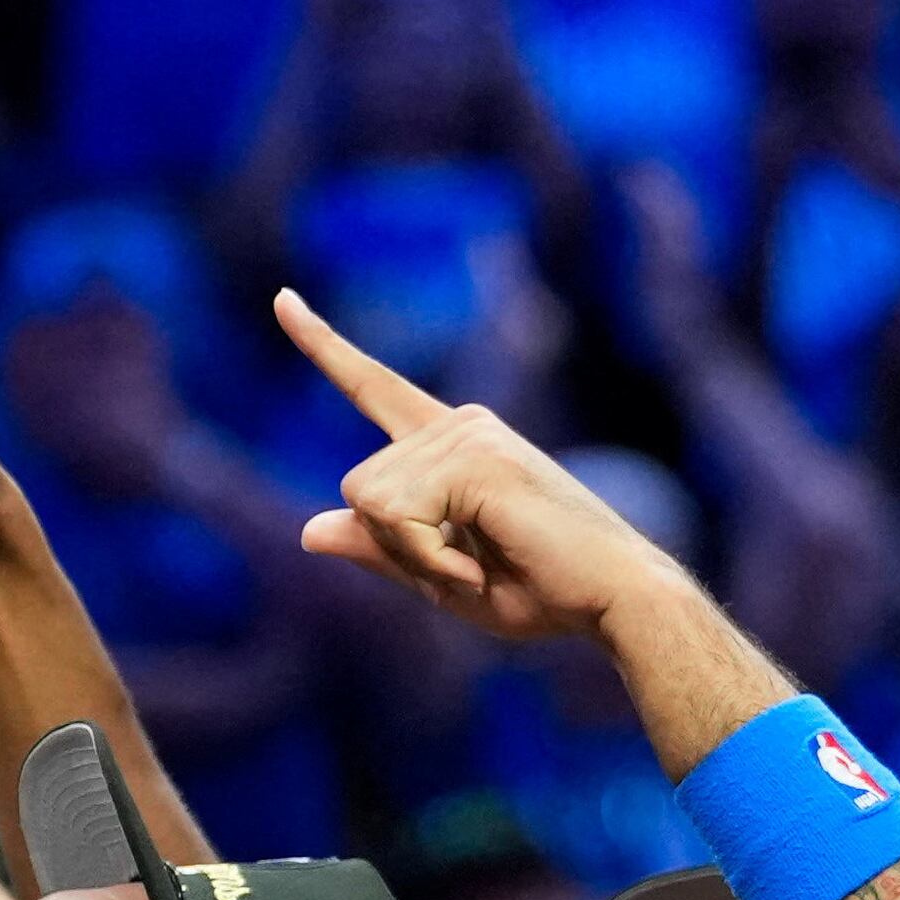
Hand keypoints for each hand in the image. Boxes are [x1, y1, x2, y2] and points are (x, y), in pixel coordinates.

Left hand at [276, 290, 687, 642]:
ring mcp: (471, 433)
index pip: (373, 386)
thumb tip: (305, 531)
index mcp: (449, 445)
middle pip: (357, 489)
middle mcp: (459, 424)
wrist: (618, 601)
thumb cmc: (544, 592)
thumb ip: (380, 550)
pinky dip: (428, 558)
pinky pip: (396, 516)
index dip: (324, 346)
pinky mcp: (478, 455)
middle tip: (469, 568)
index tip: (281, 298)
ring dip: (416, 554)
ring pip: (370, 503)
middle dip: (398, 547)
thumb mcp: (439, 578)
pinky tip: (479, 565)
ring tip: (481, 564)